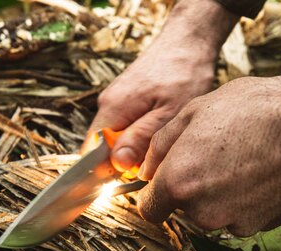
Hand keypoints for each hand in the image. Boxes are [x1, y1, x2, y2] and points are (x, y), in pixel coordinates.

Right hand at [84, 0, 237, 170]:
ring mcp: (116, 100)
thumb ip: (141, 139)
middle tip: (152, 162)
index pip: (92, 151)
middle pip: (103, 147)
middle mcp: (108, 104)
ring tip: (158, 144)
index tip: (125, 180)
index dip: (104, 171)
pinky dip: (137, 136)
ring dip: (133, 149)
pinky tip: (156, 132)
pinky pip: (124, 126)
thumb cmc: (184, 73)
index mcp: (113, 109)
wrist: (188, 40)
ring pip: (115, 138)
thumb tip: (118, 164)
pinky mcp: (126, 99)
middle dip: (124, 162)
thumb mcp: (169, 113)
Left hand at [138, 75, 280, 236]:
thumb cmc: (253, 111)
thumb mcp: (191, 114)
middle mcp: (201, 210)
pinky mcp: (257, 225)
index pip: (149, 210)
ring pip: (209, 213)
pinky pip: (235, 215)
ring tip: (234, 162)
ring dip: (214, 194)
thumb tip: (145, 172)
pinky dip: (238, 200)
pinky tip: (252, 174)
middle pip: (181, 209)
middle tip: (208, 158)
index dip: (153, 196)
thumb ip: (158, 148)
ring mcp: (232, 221)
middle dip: (187, 188)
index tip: (161, 185)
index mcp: (178, 183)